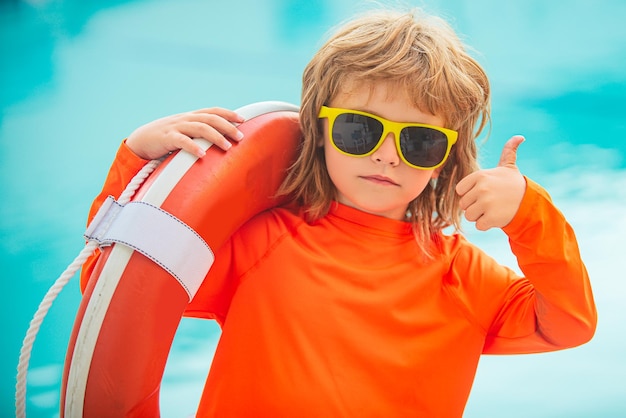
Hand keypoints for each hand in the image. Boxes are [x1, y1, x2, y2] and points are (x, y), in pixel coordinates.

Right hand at [126, 108, 245, 159]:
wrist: (141, 140)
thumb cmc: (166, 138)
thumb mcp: (184, 131)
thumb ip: (199, 133)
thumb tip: (220, 140)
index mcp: (191, 117)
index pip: (213, 111)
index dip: (228, 113)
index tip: (242, 120)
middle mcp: (185, 119)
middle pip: (210, 119)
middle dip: (227, 127)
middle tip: (240, 137)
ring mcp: (176, 127)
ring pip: (199, 128)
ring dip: (215, 137)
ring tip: (227, 147)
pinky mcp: (166, 138)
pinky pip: (182, 141)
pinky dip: (193, 147)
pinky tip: (202, 155)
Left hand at [456, 135, 526, 230]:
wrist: (530, 202)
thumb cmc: (514, 185)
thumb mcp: (508, 167)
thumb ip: (508, 152)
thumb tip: (519, 137)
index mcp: (479, 175)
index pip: (460, 190)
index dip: (470, 194)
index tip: (483, 192)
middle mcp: (481, 188)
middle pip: (463, 205)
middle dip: (474, 206)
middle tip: (490, 202)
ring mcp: (486, 203)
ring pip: (469, 216)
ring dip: (479, 216)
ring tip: (493, 209)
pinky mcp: (491, 218)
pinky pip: (478, 225)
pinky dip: (486, 224)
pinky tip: (497, 217)